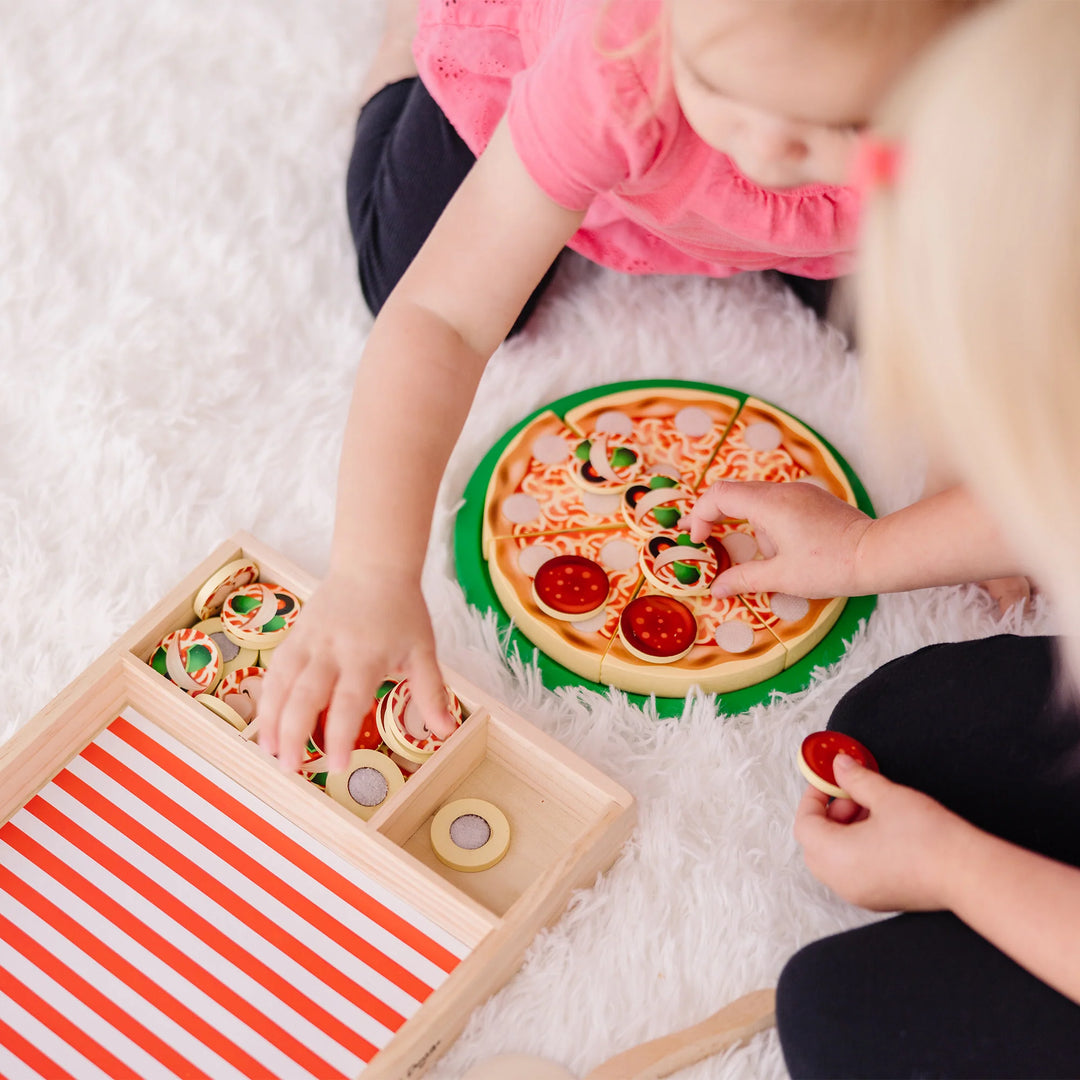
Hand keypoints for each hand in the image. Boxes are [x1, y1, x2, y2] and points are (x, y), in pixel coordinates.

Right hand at [257, 566, 454, 772]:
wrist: (373, 565)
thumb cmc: (401, 610)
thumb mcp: (423, 649)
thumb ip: (431, 693)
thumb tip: (445, 731)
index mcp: (366, 656)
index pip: (348, 702)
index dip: (340, 736)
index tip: (337, 766)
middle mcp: (332, 650)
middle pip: (306, 696)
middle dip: (294, 734)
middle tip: (291, 768)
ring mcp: (309, 641)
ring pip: (281, 683)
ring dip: (271, 719)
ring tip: (270, 752)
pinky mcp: (295, 634)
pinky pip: (275, 669)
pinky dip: (266, 697)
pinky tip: (266, 722)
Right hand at [686, 480, 872, 597]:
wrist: (878, 554)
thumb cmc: (830, 565)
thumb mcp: (781, 577)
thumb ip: (743, 579)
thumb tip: (716, 588)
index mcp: (769, 504)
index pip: (719, 495)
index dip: (700, 514)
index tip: (696, 538)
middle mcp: (782, 490)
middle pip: (735, 492)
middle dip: (716, 515)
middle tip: (704, 538)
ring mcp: (801, 492)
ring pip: (756, 497)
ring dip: (745, 521)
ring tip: (760, 555)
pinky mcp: (814, 499)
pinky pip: (778, 502)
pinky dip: (766, 520)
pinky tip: (782, 547)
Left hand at [794, 754, 969, 911]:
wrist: (967, 873)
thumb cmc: (927, 837)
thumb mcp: (886, 796)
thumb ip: (856, 779)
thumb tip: (839, 767)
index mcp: (834, 856)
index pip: (805, 824)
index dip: (813, 797)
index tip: (828, 780)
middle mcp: (841, 881)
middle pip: (815, 843)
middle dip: (829, 814)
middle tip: (854, 796)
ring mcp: (859, 894)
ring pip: (833, 859)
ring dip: (843, 831)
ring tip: (874, 811)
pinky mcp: (879, 899)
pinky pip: (852, 872)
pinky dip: (856, 850)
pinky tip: (884, 832)